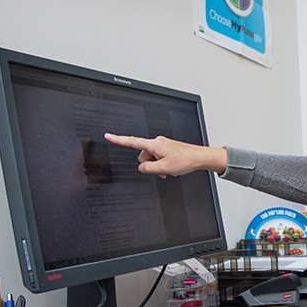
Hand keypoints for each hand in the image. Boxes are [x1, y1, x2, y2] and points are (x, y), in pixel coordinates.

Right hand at [103, 133, 225, 177]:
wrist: (199, 157)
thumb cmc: (185, 160)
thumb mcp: (164, 168)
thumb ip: (148, 168)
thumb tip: (142, 167)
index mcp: (155, 144)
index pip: (132, 142)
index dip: (118, 140)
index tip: (108, 136)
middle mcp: (157, 142)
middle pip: (143, 156)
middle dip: (150, 165)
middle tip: (162, 171)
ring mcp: (162, 145)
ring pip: (151, 159)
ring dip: (157, 166)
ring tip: (169, 170)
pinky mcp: (166, 148)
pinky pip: (158, 158)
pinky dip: (162, 164)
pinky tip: (171, 167)